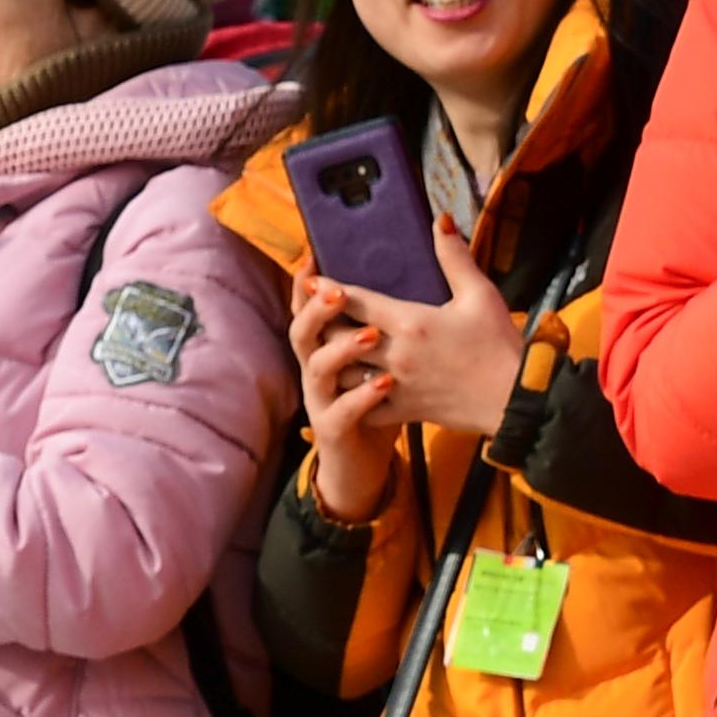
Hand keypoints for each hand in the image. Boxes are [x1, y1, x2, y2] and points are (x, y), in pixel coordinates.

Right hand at [287, 273, 396, 525]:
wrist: (366, 463)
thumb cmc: (378, 403)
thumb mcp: (384, 357)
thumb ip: (391, 319)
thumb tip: (414, 277)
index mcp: (327, 347)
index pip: (309, 308)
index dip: (307, 282)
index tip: (314, 254)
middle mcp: (317, 370)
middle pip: (302, 331)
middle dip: (316, 308)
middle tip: (338, 290)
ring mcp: (322, 400)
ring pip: (318, 368)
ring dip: (341, 348)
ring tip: (371, 335)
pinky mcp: (334, 430)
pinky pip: (342, 411)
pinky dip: (360, 397)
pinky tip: (385, 384)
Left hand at [328, 218, 527, 439]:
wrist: (514, 398)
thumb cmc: (499, 344)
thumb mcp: (480, 294)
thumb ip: (454, 258)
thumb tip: (439, 221)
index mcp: (410, 321)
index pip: (356, 302)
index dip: (329, 290)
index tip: (310, 281)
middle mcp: (395, 354)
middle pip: (341, 338)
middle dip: (323, 325)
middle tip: (312, 315)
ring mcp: (396, 385)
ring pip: (345, 374)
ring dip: (333, 361)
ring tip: (324, 349)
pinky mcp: (403, 410)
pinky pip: (364, 406)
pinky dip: (351, 397)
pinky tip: (347, 387)